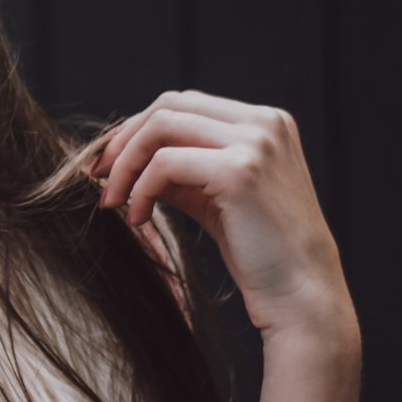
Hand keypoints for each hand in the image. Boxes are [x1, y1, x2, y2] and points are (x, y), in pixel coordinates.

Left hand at [90, 89, 355, 344]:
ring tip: (112, 201)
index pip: (185, 104)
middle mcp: (265, 122)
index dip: (139, 128)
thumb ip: (180, 167)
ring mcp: (256, 142)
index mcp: (267, 121)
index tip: (110, 161)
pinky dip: (139, 188)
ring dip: (125, 163)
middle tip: (99, 176)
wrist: (302, 297)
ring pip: (161, 127)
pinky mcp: (240, 171)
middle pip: (169, 105)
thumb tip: (124, 153)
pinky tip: (136, 218)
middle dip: (125, 139)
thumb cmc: (259, 251)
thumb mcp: (214, 195)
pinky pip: (165, 164)